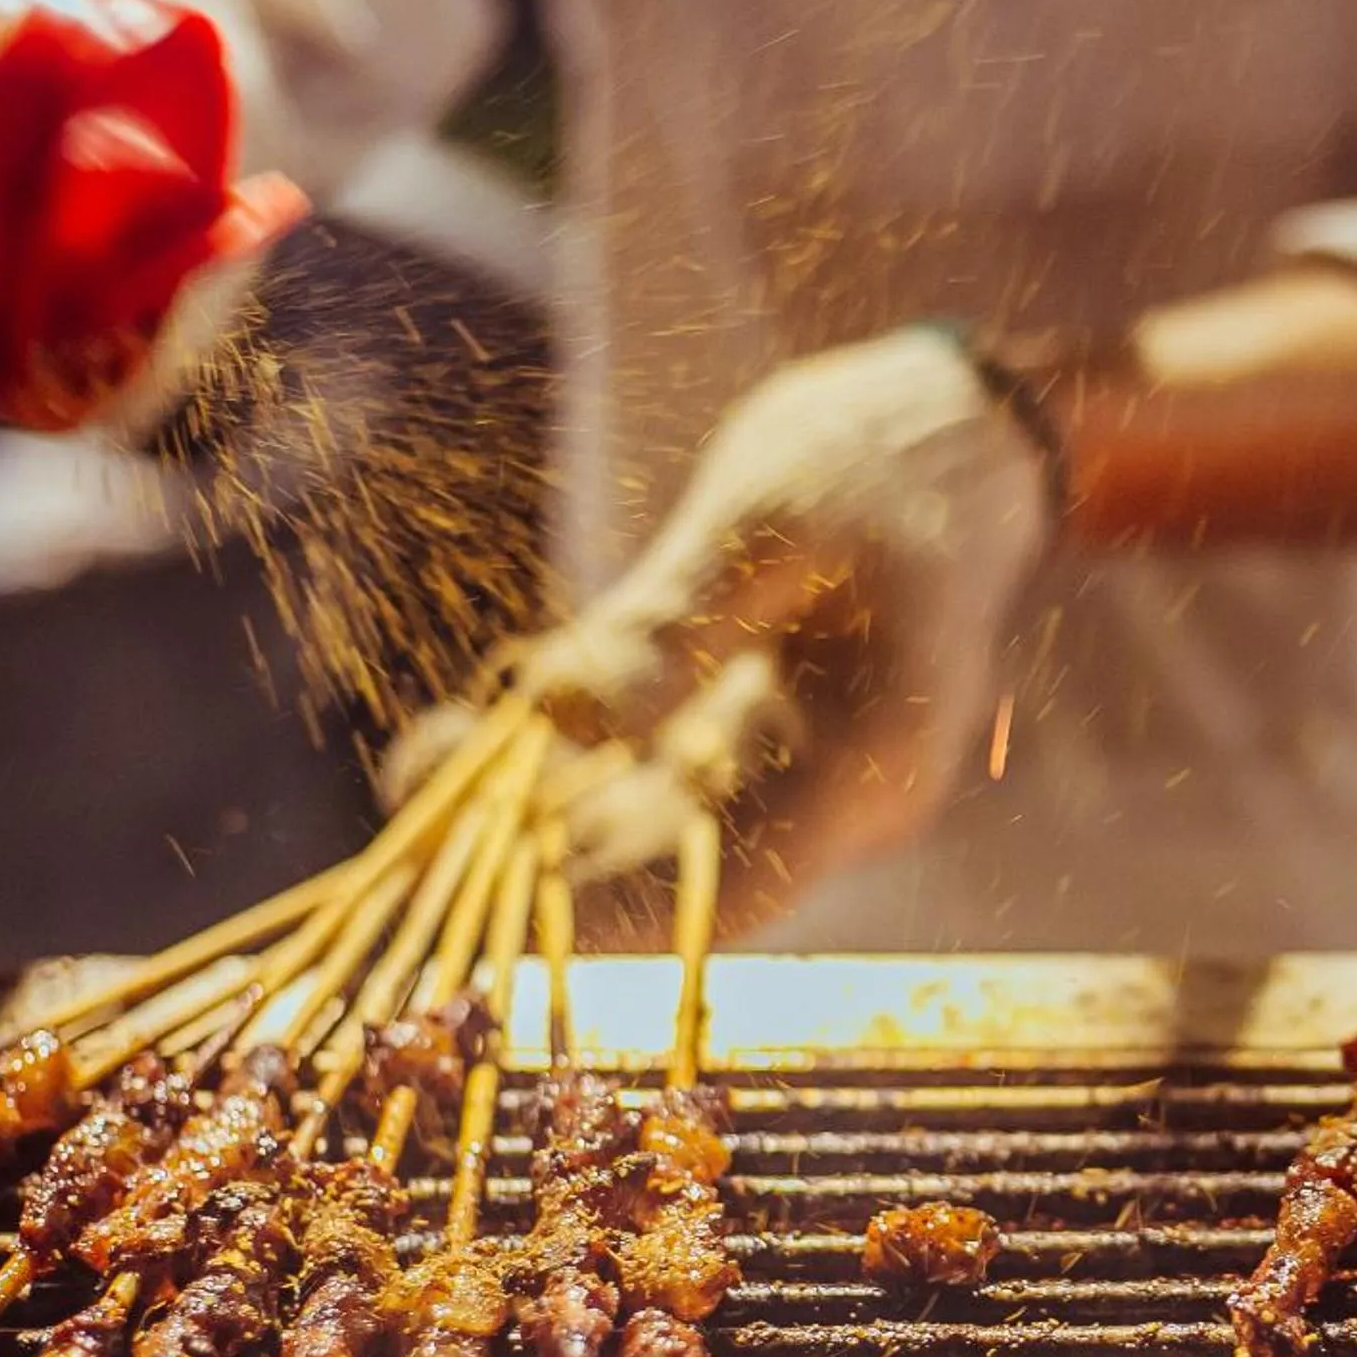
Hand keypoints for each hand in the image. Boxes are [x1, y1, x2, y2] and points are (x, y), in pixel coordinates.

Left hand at [390, 327, 1054, 919]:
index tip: (488, 909)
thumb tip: (561, 714)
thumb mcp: (772, 516)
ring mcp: (793, 780)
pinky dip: (557, 768)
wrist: (950, 441)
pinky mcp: (748, 747)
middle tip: (406, 825)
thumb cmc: (879, 461)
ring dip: (530, 811)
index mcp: (873, 759)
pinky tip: (464, 734)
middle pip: (676, 872)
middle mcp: (835, 799)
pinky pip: (642, 784)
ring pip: (645, 832)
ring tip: (418, 758)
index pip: (735, 881)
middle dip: (538, 861)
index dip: (609, 914)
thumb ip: (673, 625)